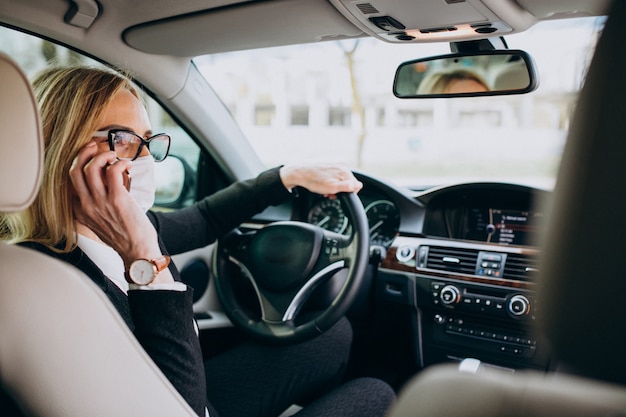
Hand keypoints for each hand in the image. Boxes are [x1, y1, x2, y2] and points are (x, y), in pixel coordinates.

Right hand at [69, 141, 171, 282]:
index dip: (80, 161)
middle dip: (85, 152)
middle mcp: (86, 205)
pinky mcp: (117, 200)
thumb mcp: (100, 222)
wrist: (137, 252)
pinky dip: (119, 163)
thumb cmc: (124, 237)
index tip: (91, 154)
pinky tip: (127, 165)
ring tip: (115, 155)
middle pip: (75, 170)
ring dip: (104, 155)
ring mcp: (100, 202)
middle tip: (97, 146)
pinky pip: (112, 171)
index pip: (71, 180)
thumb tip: (106, 182)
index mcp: (80, 210)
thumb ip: (97, 205)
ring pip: (92, 168)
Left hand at [279, 163, 362, 197]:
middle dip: (340, 190)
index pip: (355, 185)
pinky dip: (330, 181)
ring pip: (340, 179)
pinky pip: (334, 175)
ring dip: (334, 187)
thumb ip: (347, 187)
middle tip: (329, 194)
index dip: (347, 193)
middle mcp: (342, 165)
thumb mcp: (332, 188)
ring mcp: (335, 164)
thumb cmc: (313, 181)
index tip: (338, 195)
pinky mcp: (329, 164)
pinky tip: (322, 184)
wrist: (299, 173)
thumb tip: (359, 186)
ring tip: (324, 190)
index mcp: (345, 170)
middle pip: (347, 182)